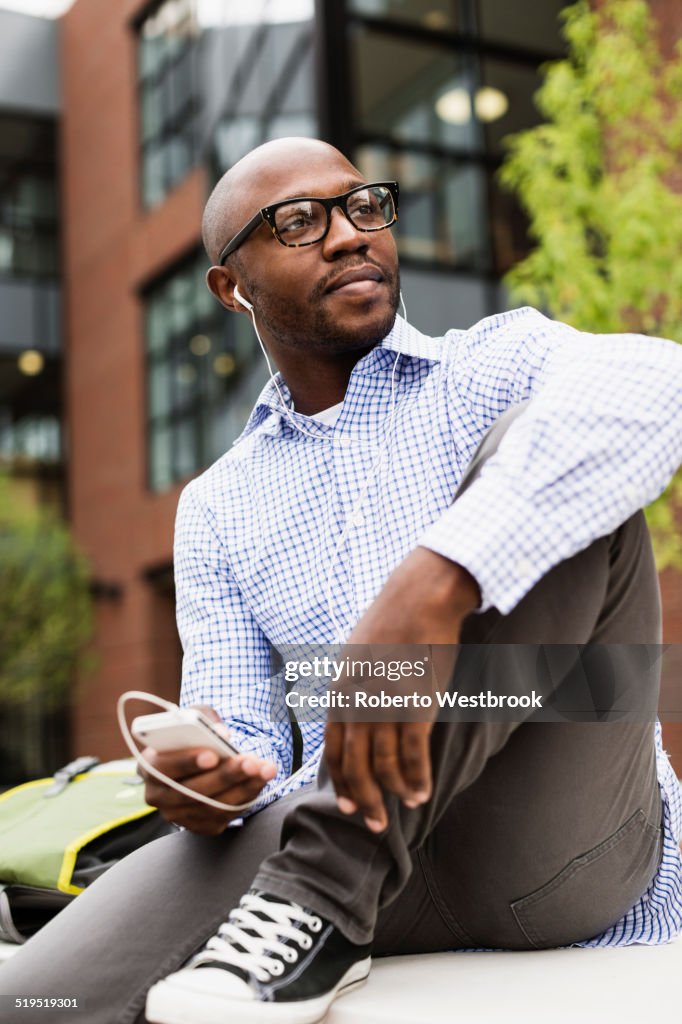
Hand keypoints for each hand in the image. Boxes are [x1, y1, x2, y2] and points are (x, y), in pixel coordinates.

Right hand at [138, 705, 276, 834]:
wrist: (196, 761)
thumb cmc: (192, 736)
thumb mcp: (194, 718)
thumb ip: (205, 720)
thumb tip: (222, 735)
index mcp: (149, 766)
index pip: (163, 767)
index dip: (187, 761)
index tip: (213, 754)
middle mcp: (158, 795)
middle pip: (192, 791)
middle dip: (225, 775)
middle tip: (251, 762)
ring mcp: (177, 815)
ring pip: (211, 806)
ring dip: (242, 787)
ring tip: (265, 769)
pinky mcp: (198, 826)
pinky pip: (224, 817)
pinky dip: (245, 798)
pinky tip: (260, 781)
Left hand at [325, 548, 479, 832]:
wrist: (419, 597)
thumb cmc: (392, 620)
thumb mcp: (356, 652)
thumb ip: (352, 684)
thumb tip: (351, 711)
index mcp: (340, 689)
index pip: (334, 748)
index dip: (340, 780)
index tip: (347, 804)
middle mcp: (357, 701)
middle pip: (355, 765)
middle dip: (363, 800)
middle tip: (374, 825)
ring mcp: (385, 705)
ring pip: (384, 765)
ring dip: (394, 794)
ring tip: (405, 809)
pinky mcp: (416, 704)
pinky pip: (413, 754)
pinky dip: (417, 779)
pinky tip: (423, 794)